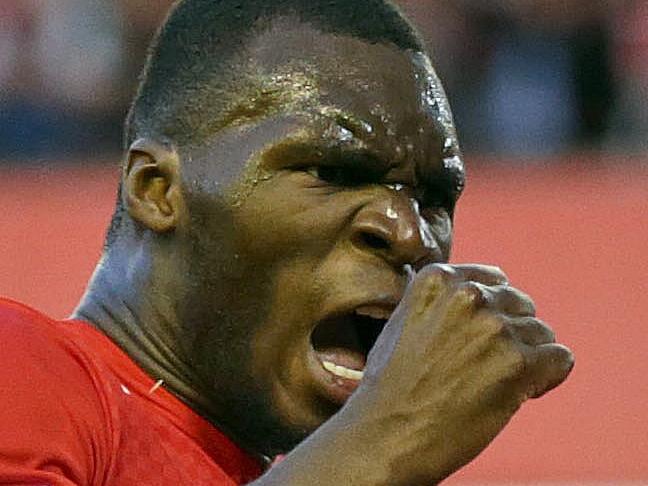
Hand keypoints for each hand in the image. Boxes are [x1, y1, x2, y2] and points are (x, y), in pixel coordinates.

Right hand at [342, 263, 573, 483]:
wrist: (386, 434)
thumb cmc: (392, 385)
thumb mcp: (406, 319)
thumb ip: (443, 302)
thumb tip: (482, 298)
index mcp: (439, 279)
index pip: (494, 280)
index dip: (493, 312)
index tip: (482, 336)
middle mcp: (468, 295)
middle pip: (520, 305)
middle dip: (511, 334)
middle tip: (486, 367)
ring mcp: (494, 328)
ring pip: (541, 333)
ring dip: (527, 358)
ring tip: (493, 383)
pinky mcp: (517, 363)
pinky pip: (560, 359)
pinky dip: (546, 378)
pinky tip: (517, 393)